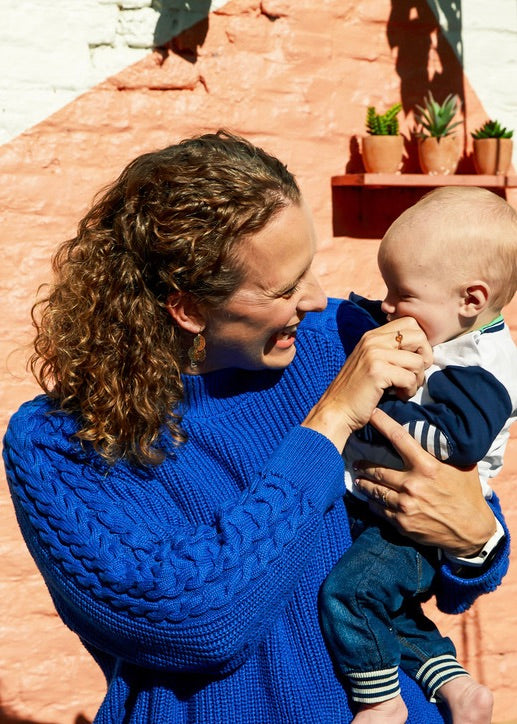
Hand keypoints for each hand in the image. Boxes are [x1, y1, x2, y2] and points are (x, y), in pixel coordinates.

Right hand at [302, 318, 430, 451]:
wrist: (336, 410)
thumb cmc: (357, 391)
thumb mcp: (371, 362)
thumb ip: (390, 350)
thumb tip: (422, 349)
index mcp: (372, 336)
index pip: (410, 323)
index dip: (420, 342)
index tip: (413, 361)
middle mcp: (373, 340)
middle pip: (419, 336)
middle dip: (424, 358)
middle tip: (414, 374)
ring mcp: (374, 354)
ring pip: (417, 361)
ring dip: (417, 379)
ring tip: (403, 389)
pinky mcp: (377, 372)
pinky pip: (410, 378)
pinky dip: (409, 391)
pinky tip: (398, 396)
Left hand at [353, 408, 496, 555]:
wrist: (471, 531)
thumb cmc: (467, 494)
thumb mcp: (461, 467)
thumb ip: (443, 452)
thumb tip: (434, 433)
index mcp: (427, 467)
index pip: (399, 438)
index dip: (383, 423)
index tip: (371, 414)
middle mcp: (412, 485)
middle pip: (377, 469)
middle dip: (363, 464)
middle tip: (356, 460)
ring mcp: (405, 505)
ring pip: (374, 490)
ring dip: (364, 483)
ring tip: (358, 478)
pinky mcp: (402, 523)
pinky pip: (380, 509)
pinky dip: (374, 503)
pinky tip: (371, 500)